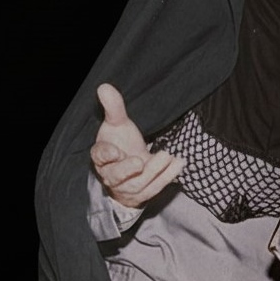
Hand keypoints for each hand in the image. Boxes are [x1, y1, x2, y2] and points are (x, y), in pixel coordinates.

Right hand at [90, 83, 184, 208]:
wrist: (131, 167)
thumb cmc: (121, 143)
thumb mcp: (117, 124)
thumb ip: (113, 107)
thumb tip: (104, 86)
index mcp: (102, 157)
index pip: (100, 157)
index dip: (106, 155)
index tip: (116, 151)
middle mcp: (111, 175)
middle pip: (117, 176)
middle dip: (128, 170)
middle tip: (140, 160)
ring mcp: (127, 188)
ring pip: (138, 184)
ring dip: (154, 172)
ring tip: (169, 156)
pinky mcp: (143, 194)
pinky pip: (154, 189)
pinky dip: (168, 178)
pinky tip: (179, 164)